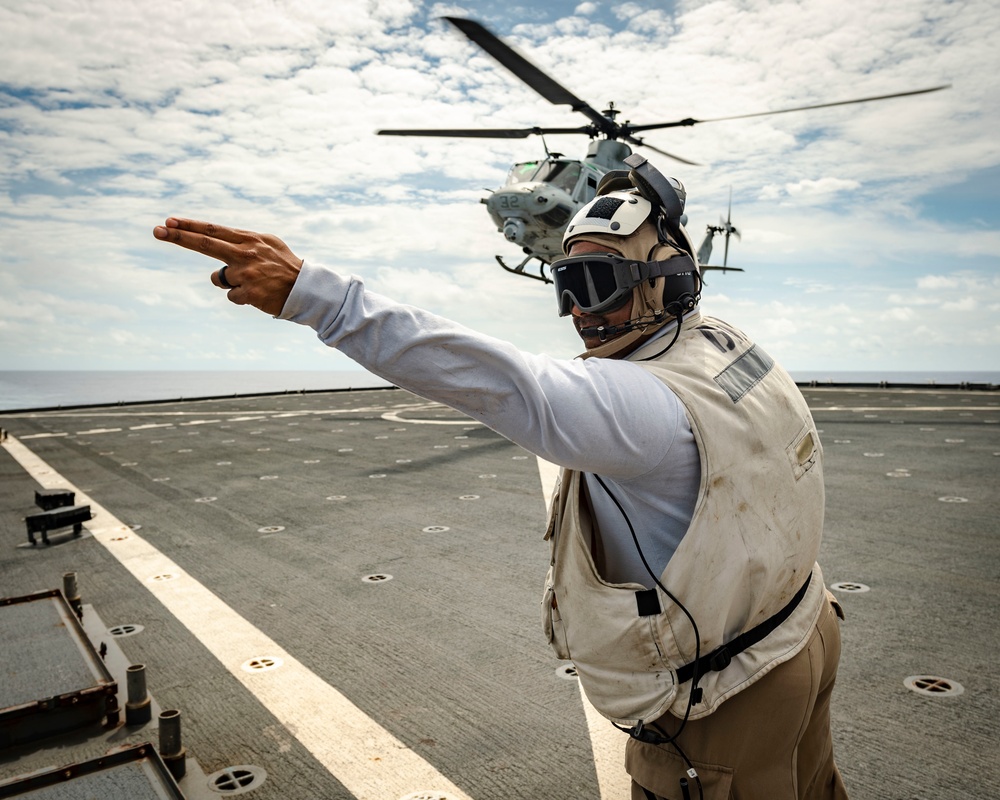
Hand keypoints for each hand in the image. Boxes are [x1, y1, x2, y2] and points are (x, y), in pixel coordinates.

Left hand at [153, 218, 303, 315]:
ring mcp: (246, 274)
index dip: (190, 226)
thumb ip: (243, 241)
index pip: (214, 230)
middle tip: (157, 230)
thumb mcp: (267, 244)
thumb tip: (215, 239)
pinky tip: (258, 294)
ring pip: (218, 277)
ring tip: (253, 282)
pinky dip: (241, 296)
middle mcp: (246, 253)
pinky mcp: (248, 294)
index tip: (169, 221)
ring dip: (230, 281)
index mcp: (250, 239)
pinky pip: (231, 295)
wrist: (306, 289)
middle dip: (179, 237)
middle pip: (205, 243)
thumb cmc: (285, 266)